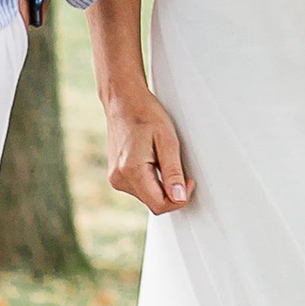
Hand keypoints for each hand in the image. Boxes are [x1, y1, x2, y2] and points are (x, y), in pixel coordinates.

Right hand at [99, 66, 191, 213]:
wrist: (124, 101)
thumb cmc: (146, 114)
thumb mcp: (168, 141)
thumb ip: (173, 172)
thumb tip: (179, 198)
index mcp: (130, 171)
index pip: (159, 204)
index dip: (179, 199)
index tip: (189, 181)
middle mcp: (119, 179)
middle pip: (153, 202)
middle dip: (171, 191)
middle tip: (179, 165)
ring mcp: (115, 178)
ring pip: (147, 196)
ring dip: (161, 185)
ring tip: (162, 157)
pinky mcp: (116, 175)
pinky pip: (140, 188)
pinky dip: (152, 180)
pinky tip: (153, 160)